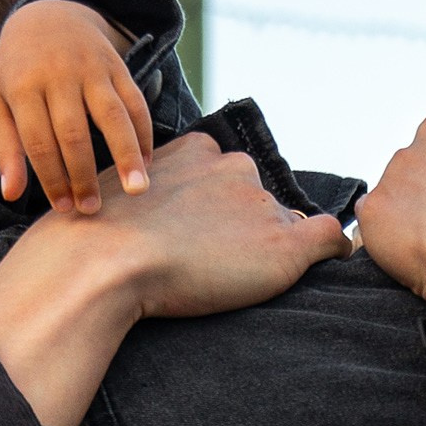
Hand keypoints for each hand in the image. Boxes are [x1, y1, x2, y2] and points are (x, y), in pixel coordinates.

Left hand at [0, 0, 155, 213]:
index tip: (63, 208)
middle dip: (83, 175)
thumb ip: (7, 147)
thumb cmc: (20, 68)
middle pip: (73, 133)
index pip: (38, 141)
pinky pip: (135, 101)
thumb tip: (10, 194)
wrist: (48, 13)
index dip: (51, 178)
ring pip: (112, 116)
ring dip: (126, 155)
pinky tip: (147, 161)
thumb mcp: (1, 100)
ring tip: (136, 190)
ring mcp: (91, 69)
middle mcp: (58, 76)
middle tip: (91, 209)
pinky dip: (143, 132)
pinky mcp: (116, 65)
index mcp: (23, 87)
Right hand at [0, 132, 342, 425]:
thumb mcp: (110, 196)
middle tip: (213, 258)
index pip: (219, 171)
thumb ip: (137, 197)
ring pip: (283, 219)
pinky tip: (329, 261)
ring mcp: (260, 205)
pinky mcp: (284, 243)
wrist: (103, 262)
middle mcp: (232, 168)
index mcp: (192, 151)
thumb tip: (140, 220)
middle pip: (253, 193)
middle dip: (243, 220)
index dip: (213, 205)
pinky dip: (333, 249)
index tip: (196, 232)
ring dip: (269, 243)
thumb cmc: (92, 239)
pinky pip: (328, 238)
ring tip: (243, 274)